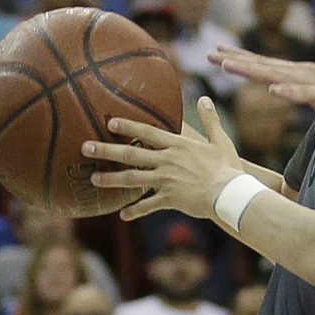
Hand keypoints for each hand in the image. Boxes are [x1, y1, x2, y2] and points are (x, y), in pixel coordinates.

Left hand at [84, 96, 241, 220]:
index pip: (147, 132)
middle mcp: (167, 161)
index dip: (128, 126)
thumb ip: (209, 120)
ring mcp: (165, 180)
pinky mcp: (169, 199)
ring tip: (94, 178)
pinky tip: (122, 215)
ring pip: (132, 179)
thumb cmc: (227, 167)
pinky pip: (147, 205)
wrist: (229, 194)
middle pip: (131, 154)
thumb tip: (204, 99)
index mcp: (178, 145)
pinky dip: (135, 211)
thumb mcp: (220, 140)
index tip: (109, 122)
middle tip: (85, 147)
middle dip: (106, 150)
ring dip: (111, 179)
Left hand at [207, 46, 314, 123]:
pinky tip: (273, 90)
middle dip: (237, 59)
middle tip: (210, 52)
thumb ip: (300, 94)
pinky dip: (288, 92)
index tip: (218, 53)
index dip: (241, 59)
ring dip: (253, 70)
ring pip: (278, 75)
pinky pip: (306, 94)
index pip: (265, 65)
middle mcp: (304, 73)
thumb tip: (284, 93)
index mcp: (301, 75)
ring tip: (230, 66)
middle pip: (264, 66)